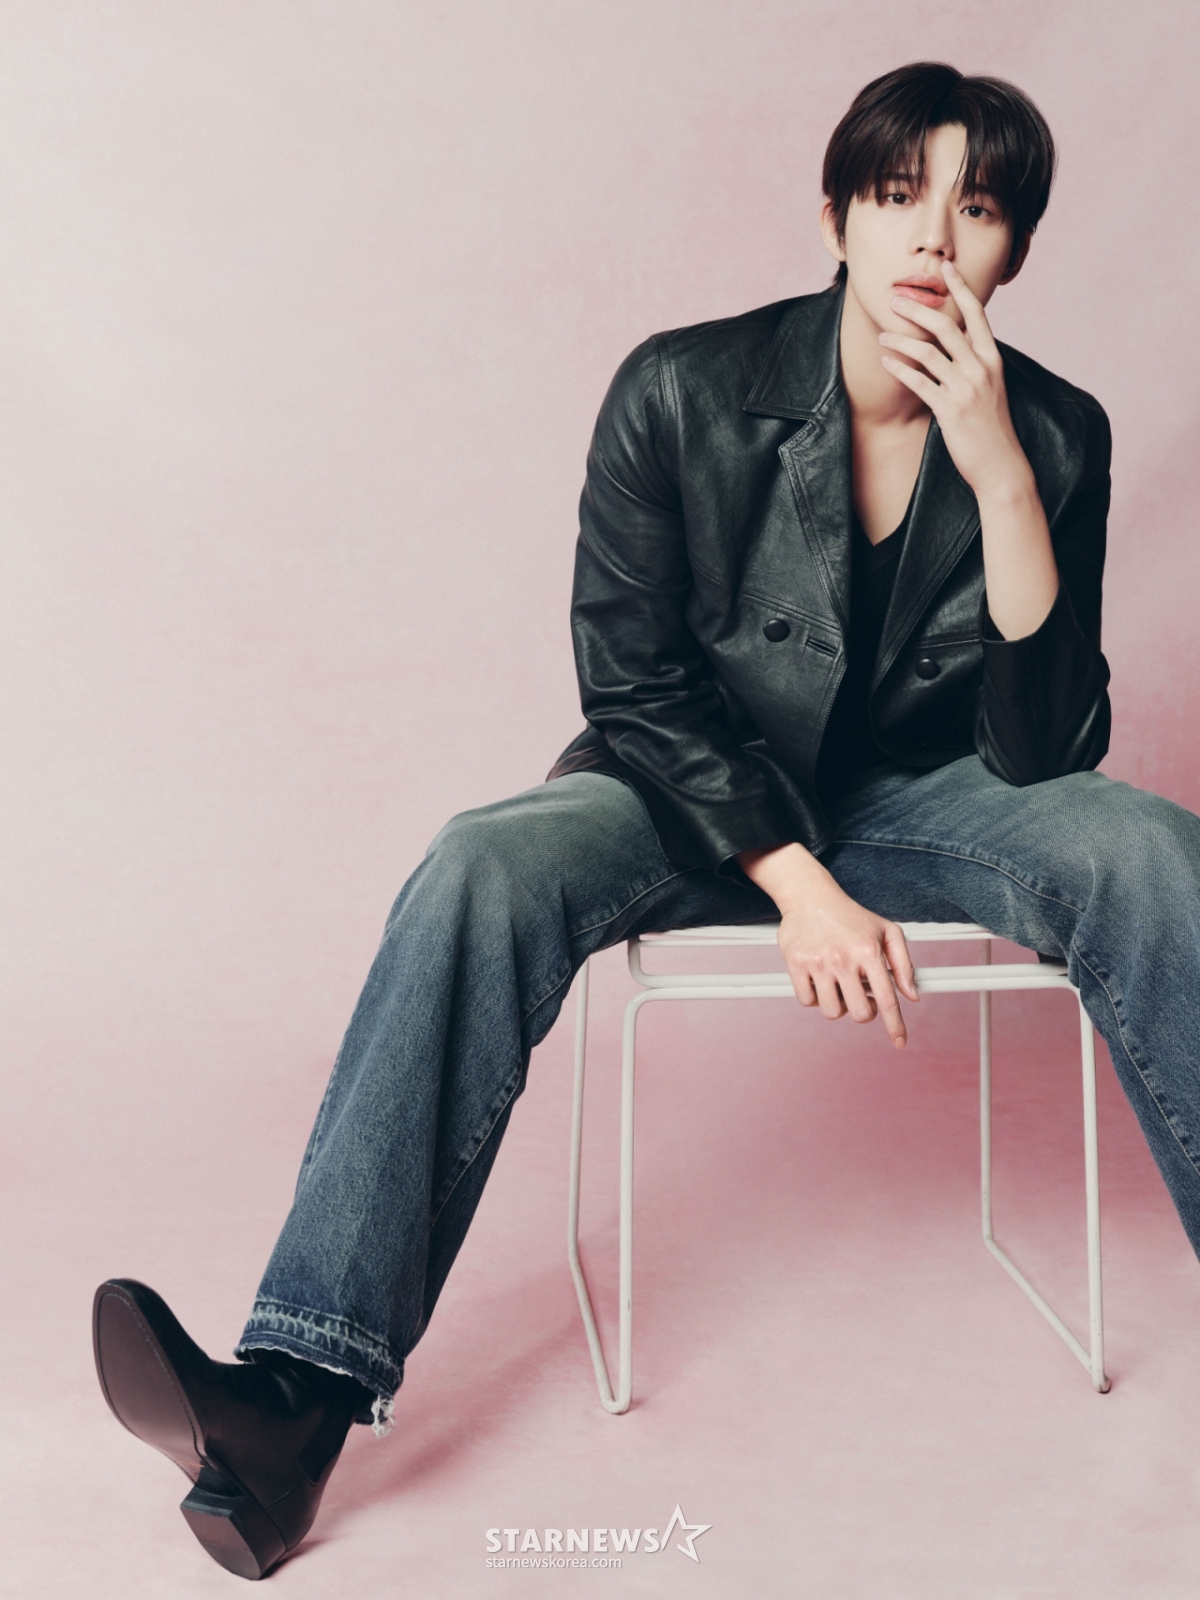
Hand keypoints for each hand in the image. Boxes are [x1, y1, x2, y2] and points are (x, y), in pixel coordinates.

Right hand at [737, 844, 918, 1048]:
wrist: (810, 896)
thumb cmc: (851, 916)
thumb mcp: (887, 931)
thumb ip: (904, 964)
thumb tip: (912, 996)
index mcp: (869, 951)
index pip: (888, 998)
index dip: (895, 1025)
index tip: (900, 1042)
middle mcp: (843, 959)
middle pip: (860, 1013)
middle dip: (865, 1011)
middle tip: (862, 995)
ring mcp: (818, 962)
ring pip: (832, 1012)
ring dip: (839, 1005)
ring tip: (839, 985)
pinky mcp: (796, 963)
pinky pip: (807, 1001)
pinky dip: (815, 998)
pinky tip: (820, 981)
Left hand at [878, 259, 1028, 500]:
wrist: (1001, 464)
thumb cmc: (991, 427)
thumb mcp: (990, 387)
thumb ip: (975, 363)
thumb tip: (957, 344)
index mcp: (993, 358)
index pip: (976, 313)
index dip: (960, 287)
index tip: (945, 266)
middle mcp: (981, 368)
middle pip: (947, 326)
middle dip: (917, 309)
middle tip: (895, 300)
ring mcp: (966, 389)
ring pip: (928, 353)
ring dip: (901, 341)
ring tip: (882, 336)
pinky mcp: (950, 410)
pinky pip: (919, 383)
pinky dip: (900, 370)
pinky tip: (886, 363)